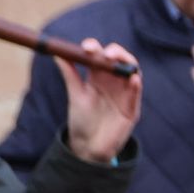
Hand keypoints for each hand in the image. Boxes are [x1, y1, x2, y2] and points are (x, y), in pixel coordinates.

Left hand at [61, 39, 142, 163]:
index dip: (95, 48)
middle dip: (115, 53)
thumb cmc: (82, 119)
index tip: (86, 47)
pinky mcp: (131, 109)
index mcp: (99, 76)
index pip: (101, 56)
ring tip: (117, 60)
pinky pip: (136, 94)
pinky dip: (136, 86)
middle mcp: (114, 81)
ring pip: (132, 73)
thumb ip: (70, 73)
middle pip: (119, 60)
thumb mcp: (75, 94)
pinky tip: (133, 79)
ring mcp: (124, 93)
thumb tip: (58, 53)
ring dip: (127, 64)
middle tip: (105, 53)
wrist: (87, 145)